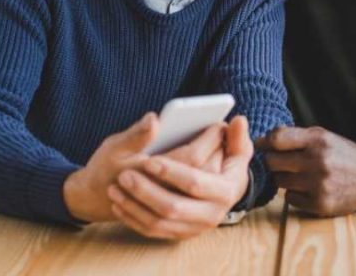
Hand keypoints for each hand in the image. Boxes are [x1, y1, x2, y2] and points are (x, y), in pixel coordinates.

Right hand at [62, 113, 224, 222]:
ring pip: (205, 185)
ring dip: (215, 162)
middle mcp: (167, 194)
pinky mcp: (174, 213)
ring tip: (218, 140)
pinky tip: (209, 158)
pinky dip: (208, 175)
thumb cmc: (106, 168)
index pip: (192, 156)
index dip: (208, 138)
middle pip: (204, 171)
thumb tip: (155, 118)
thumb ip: (137, 134)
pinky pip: (199, 195)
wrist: (96, 198)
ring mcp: (172, 207)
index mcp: (152, 175)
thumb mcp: (115, 147)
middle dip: (216, 149)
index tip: (217, 121)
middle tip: (222, 128)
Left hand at [107, 115, 252, 239]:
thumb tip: (238, 120)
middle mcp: (213, 213)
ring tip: (117, 185)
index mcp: (227, 190)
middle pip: (173, 207)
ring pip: (159, 221)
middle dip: (146, 191)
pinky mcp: (180, 234)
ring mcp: (195, 227)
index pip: (195, 182)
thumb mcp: (232, 148)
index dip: (171, 172)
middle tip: (124, 175)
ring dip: (134, 204)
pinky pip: (152, 231)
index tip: (149, 161)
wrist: (214, 191)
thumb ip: (234, 136)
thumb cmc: (220, 161)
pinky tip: (119, 201)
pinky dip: (133, 217)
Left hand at [255, 126, 355, 216]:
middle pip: (272, 162)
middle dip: (273, 161)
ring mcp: (319, 185)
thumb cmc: (344, 155)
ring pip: (279, 181)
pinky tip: (308, 188)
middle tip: (280, 162)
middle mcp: (318, 161)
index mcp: (318, 140)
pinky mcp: (320, 204)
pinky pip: (290, 199)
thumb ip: (296, 136)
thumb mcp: (324, 136)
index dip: (264, 142)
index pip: (277, 139)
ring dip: (284, 178)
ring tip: (299, 174)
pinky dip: (295, 194)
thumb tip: (262, 139)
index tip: (261, 145)